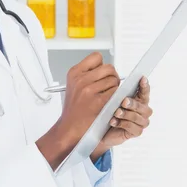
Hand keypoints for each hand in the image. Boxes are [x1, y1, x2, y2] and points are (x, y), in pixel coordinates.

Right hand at [36, 52, 119, 169]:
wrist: (69, 129)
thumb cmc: (74, 110)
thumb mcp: (74, 86)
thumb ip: (88, 74)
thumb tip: (108, 69)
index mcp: (74, 73)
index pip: (97, 57)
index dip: (102, 66)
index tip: (100, 75)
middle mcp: (81, 80)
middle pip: (109, 68)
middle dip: (112, 77)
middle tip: (107, 87)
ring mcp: (90, 90)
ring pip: (115, 80)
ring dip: (115, 88)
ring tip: (106, 98)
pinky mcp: (99, 102)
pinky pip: (116, 93)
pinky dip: (116, 98)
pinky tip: (109, 104)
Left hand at [90, 76, 152, 161]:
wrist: (102, 131)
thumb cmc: (109, 113)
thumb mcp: (113, 102)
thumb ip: (119, 96)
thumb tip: (120, 91)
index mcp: (140, 101)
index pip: (144, 92)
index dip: (144, 85)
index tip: (142, 78)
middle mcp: (144, 111)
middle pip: (142, 106)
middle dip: (133, 103)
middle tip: (124, 101)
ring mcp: (141, 123)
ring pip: (137, 117)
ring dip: (126, 114)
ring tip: (116, 112)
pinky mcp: (137, 132)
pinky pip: (132, 127)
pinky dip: (122, 123)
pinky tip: (113, 121)